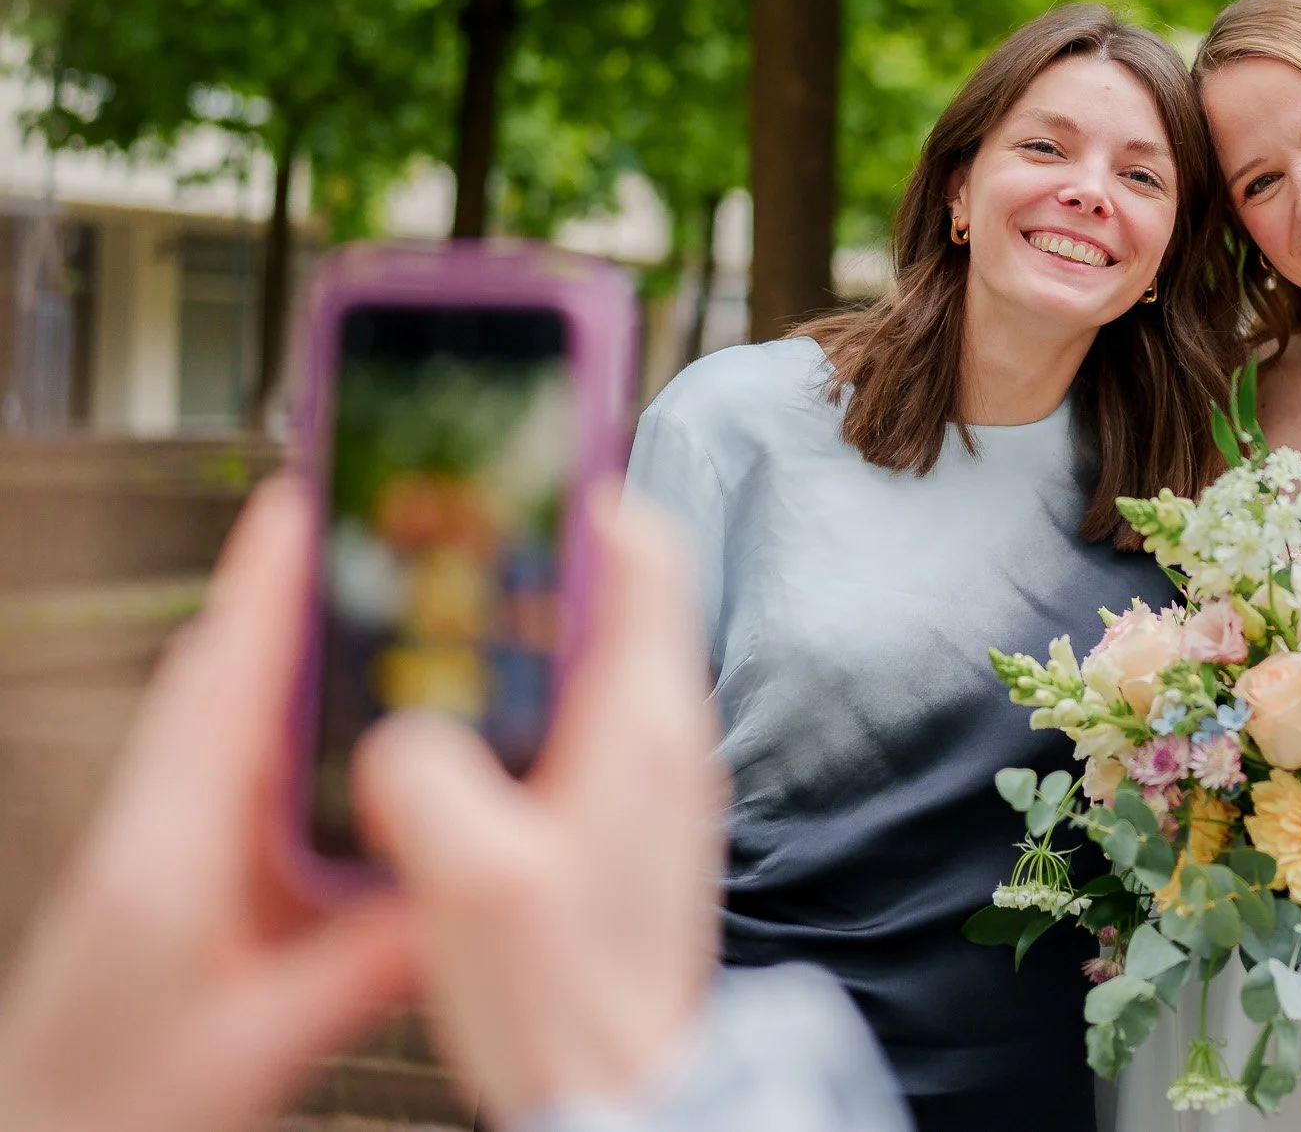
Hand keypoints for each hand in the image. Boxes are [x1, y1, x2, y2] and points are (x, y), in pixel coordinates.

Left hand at [0, 478, 417, 1131]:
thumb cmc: (107, 1109)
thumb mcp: (261, 1042)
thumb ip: (367, 963)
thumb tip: (468, 889)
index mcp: (166, 854)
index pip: (220, 685)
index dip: (263, 587)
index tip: (305, 499)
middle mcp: (149, 833)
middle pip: (217, 679)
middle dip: (280, 595)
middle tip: (352, 523)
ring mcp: (149, 851)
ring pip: (217, 722)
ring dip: (276, 654)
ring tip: (357, 605)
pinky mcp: (160, 879)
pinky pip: (223, 772)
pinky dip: (274, 724)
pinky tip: (331, 737)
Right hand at [355, 488, 724, 1128]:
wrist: (626, 1096)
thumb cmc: (573, 1003)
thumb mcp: (480, 886)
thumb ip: (433, 787)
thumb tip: (399, 737)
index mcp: (645, 722)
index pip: (643, 551)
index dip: (577, 492)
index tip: (509, 468)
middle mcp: (664, 737)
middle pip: (607, 594)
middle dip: (525, 559)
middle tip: (440, 547)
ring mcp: (647, 781)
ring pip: (584, 661)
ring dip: (512, 637)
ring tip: (427, 638)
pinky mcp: (620, 827)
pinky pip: (570, 728)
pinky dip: (515, 708)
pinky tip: (449, 743)